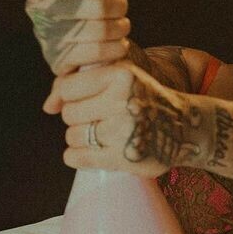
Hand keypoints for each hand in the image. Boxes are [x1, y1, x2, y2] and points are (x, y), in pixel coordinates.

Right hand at [24, 0, 144, 112]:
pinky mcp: (57, 61)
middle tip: (122, 7)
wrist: (84, 41)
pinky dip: (116, 47)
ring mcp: (46, 36)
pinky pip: (95, 52)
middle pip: (91, 6)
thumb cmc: (94, 4)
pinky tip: (121, 43)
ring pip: (97, 30)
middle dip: (116, 6)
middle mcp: (38, 7)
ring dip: (119, 27)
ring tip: (123, 25)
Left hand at [50, 60, 198, 175]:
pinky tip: (91, 152)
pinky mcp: (123, 158)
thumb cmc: (144, 99)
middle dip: (78, 119)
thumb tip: (47, 107)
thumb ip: (81, 83)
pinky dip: (77, 157)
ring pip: (72, 136)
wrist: (185, 128)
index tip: (87, 101)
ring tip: (100, 136)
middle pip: (70, 114)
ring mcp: (123, 131)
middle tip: (97, 120)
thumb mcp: (122, 77)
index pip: (68, 87)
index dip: (72, 96)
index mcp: (122, 75)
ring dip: (79, 139)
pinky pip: (78, 158)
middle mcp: (123, 101)